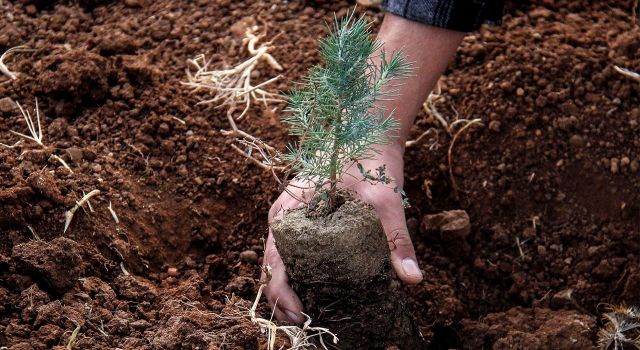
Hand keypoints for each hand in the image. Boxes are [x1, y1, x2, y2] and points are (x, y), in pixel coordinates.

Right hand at [261, 143, 422, 323]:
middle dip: (286, 301)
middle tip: (311, 323)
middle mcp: (284, 220)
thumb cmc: (369, 160)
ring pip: (282, 264)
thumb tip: (412, 280)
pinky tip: (322, 290)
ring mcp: (293, 220)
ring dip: (293, 290)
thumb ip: (396, 240)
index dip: (282, 297)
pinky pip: (295, 253)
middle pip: (274, 271)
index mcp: (289, 214)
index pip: (273, 266)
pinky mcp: (306, 221)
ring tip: (315, 314)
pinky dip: (302, 275)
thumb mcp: (384, 200)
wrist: (367, 130)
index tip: (303, 316)